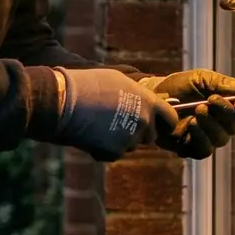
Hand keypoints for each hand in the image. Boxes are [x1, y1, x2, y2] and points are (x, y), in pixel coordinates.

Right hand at [53, 68, 181, 161]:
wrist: (63, 100)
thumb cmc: (88, 84)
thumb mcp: (119, 81)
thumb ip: (138, 94)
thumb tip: (149, 101)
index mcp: (148, 101)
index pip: (170, 118)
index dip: (164, 122)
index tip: (157, 123)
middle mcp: (143, 121)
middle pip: (150, 135)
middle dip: (139, 132)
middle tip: (118, 122)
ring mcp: (130, 137)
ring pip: (131, 145)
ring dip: (121, 139)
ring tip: (100, 125)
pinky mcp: (114, 151)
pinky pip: (115, 153)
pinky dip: (104, 148)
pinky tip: (91, 134)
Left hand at [140, 70, 234, 158]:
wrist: (154, 94)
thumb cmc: (180, 86)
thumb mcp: (201, 78)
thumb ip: (224, 84)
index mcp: (228, 106)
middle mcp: (222, 124)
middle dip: (225, 114)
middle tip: (209, 101)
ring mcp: (207, 137)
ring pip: (221, 139)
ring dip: (211, 125)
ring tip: (197, 111)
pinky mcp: (191, 148)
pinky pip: (203, 150)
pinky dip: (200, 137)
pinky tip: (191, 125)